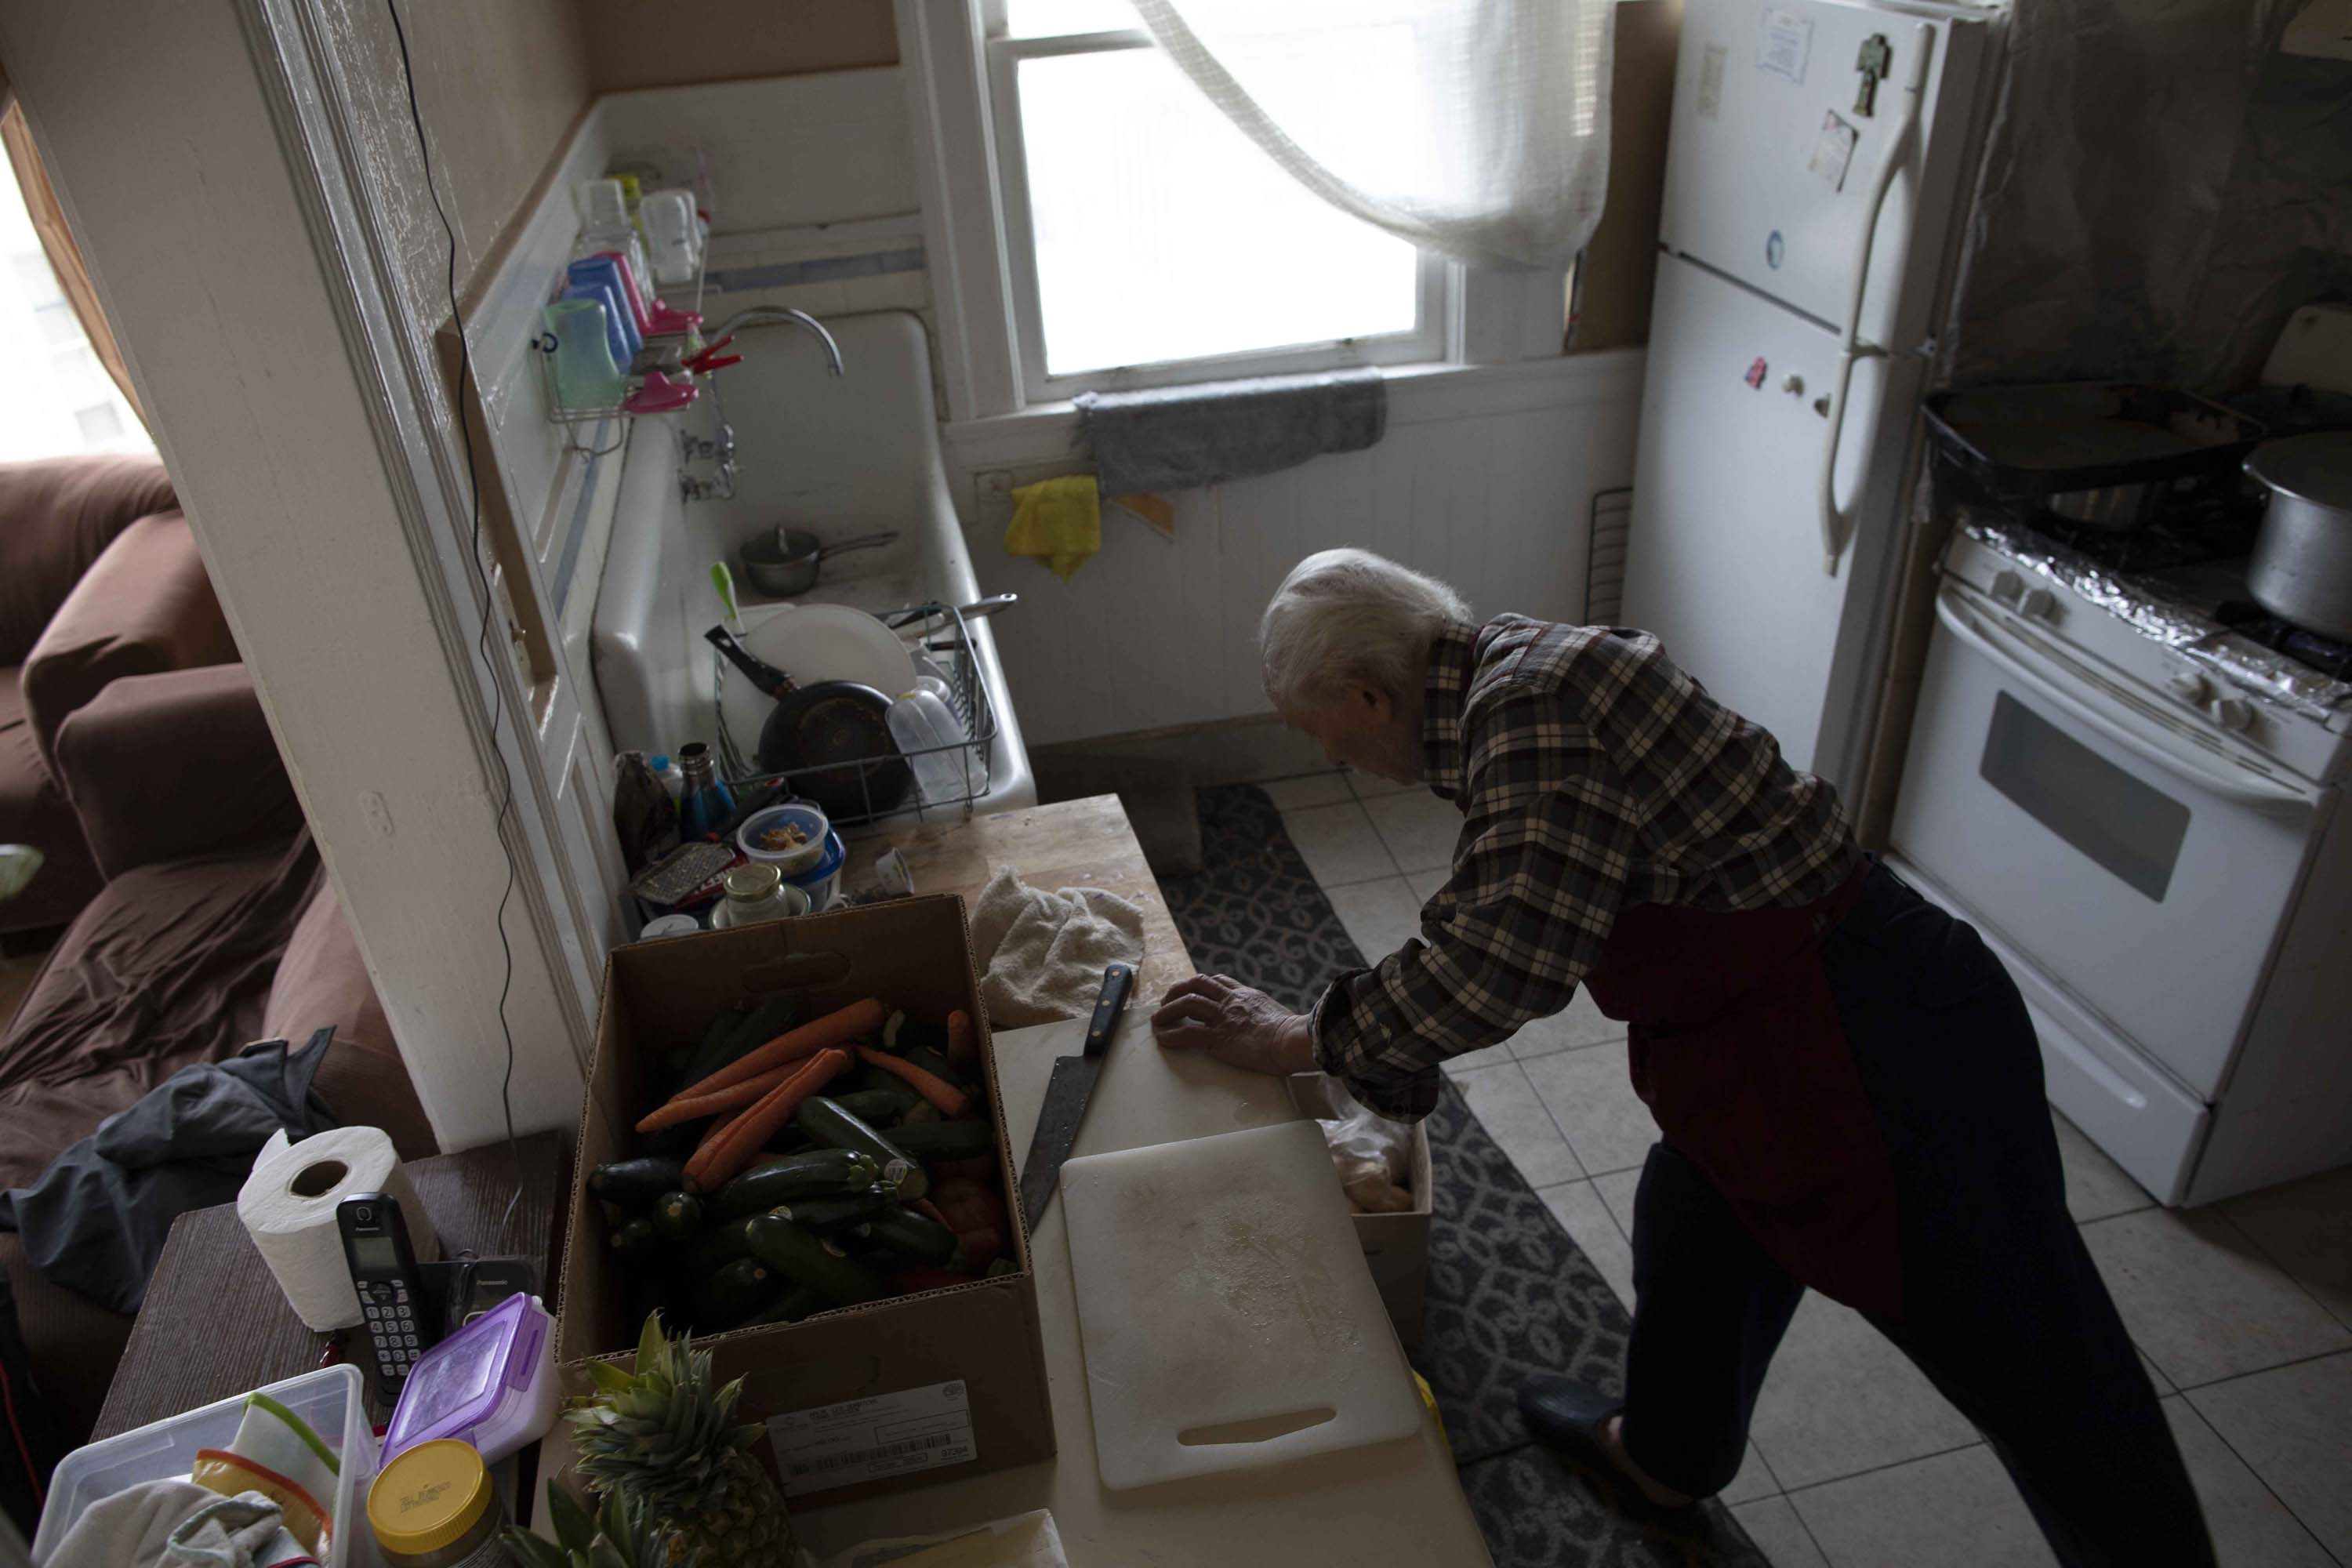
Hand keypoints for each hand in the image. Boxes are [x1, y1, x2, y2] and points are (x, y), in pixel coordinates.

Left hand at [1151, 974, 1316, 1076]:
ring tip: (1157, 1020)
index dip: (1201, 984)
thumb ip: (1264, 1013)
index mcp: (1246, 995)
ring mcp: (1223, 1018)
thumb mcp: (1277, 1014)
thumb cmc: (1292, 1034)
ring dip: (1168, 1011)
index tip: (1191, 990)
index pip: (1219, 981)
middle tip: (1166, 1001)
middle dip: (1178, 990)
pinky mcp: (1217, 1037)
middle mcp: (1231, 1001)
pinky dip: (1171, 1034)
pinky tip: (1163, 1038)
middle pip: (1197, 985)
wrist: (1292, 1040)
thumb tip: (1265, 1023)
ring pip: (1187, 1004)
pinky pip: (1188, 1033)